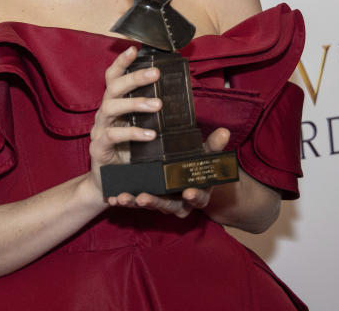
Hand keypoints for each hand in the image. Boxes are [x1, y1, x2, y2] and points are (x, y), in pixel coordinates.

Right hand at [88, 46, 161, 197]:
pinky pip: (113, 136)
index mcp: (115, 106)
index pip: (114, 78)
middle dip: (133, 78)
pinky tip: (150, 134)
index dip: (122, 62)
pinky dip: (132, 133)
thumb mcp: (149, 134)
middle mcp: (105, 114)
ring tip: (157, 105)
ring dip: (134, 103)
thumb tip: (199, 116)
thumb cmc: (133, 156)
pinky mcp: (99, 148)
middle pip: (113, 88)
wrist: (113, 186)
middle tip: (155, 73)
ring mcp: (99, 130)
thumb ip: (163, 121)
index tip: (134, 49)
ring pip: (111, 107)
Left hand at [109, 127, 231, 217]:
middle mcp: (180, 202)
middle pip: (169, 206)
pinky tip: (113, 197)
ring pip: (149, 205)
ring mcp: (163, 203)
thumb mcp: (205, 155)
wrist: (185, 173)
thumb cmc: (196, 163)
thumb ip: (214, 146)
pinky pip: (135, 202)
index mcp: (197, 192)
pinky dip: (125, 201)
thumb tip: (224, 131)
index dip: (194, 196)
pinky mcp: (147, 199)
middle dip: (156, 202)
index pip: (199, 198)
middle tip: (143, 197)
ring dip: (135, 202)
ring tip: (124, 197)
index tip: (188, 192)